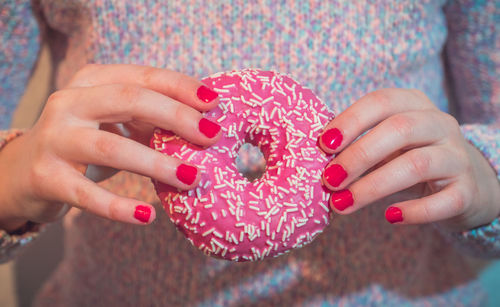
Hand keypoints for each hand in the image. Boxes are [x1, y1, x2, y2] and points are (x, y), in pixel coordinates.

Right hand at [0, 64, 220, 230]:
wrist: (22, 173)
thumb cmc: (84, 143)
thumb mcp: (114, 121)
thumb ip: (150, 118)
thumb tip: (207, 123)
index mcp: (92, 81)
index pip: (144, 76)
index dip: (182, 87)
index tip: (215, 102)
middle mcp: (69, 102)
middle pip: (130, 99)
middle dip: (176, 117)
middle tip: (212, 138)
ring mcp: (54, 138)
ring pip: (111, 146)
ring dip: (156, 163)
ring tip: (190, 178)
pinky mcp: (45, 177)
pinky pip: (86, 194)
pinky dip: (118, 207)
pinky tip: (146, 217)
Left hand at [319, 88, 499, 230]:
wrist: (466, 182)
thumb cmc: (409, 157)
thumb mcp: (386, 143)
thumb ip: (357, 143)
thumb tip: (314, 157)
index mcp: (414, 105)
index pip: (381, 102)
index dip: (350, 121)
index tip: (323, 146)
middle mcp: (440, 124)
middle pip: (399, 129)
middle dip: (358, 155)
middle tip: (329, 180)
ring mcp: (457, 156)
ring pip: (417, 165)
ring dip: (373, 186)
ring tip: (342, 204)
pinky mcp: (468, 191)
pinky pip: (444, 201)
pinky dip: (415, 211)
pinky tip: (389, 217)